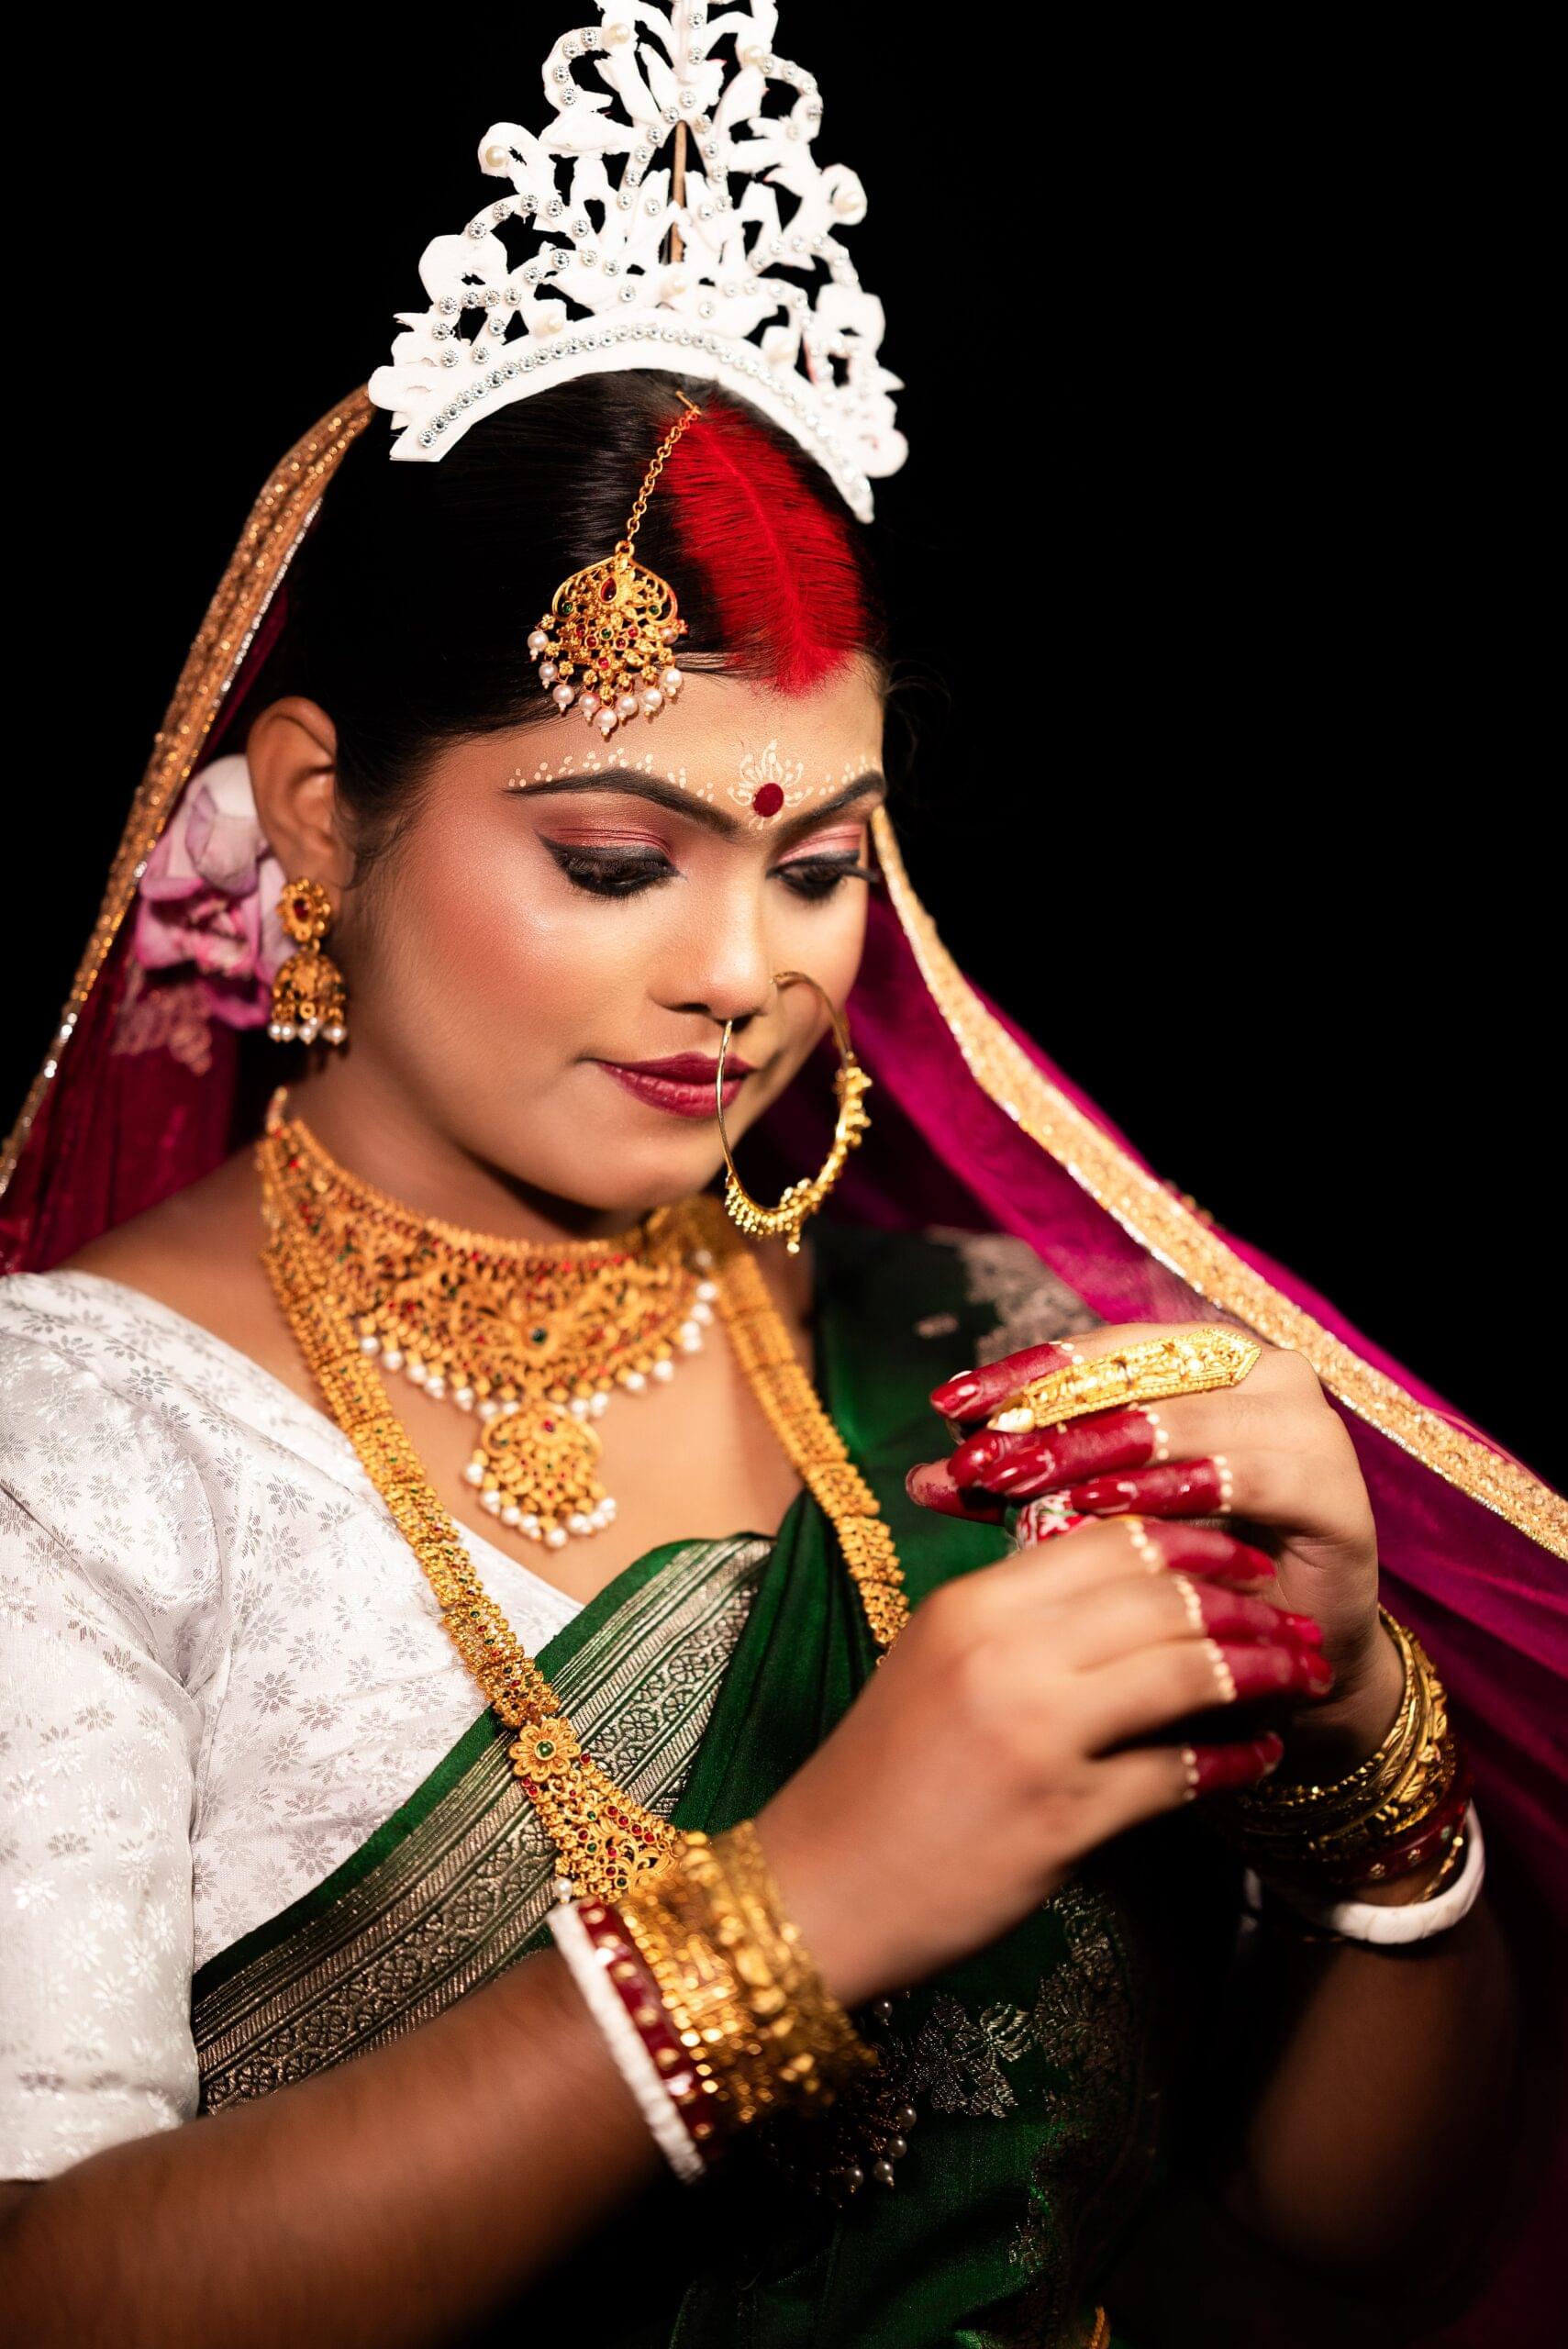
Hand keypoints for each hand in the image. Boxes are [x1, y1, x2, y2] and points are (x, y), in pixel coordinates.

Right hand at [753, 1513, 1325, 2007]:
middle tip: (1290, 1616)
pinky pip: (1177, 1773)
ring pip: (1184, 1672)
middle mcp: (1002, 1653)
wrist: (815, 1892)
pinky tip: (1257, 1756)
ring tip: (1298, 1674)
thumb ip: (1018, 1618)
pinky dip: (1232, 1760)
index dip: (1192, 1540)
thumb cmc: (878, 1779)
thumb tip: (1126, 1585)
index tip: (1242, 1554)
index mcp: (969, 1604)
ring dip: (1258, 1670)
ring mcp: (1034, 1735)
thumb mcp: (935, 1664)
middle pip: (1161, 1595)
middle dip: (1245, 1601)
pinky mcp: (1060, 1818)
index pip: (1109, 1539)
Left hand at [905, 1324, 1395, 1776]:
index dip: (1022, 1375)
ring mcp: (1306, 1426)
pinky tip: (1112, 1506)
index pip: (1101, 1351)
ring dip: (1102, 1446)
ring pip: (1191, 1415)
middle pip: (1140, 1374)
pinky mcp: (1337, 1491)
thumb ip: (1017, 1491)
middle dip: (1050, 1415)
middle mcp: (1260, 1374)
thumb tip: (918, 1476)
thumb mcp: (1081, 1524)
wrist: (1275, 1665)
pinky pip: (1252, 1474)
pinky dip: (1178, 1485)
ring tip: (1027, 1479)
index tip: (947, 1406)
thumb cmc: (1176, 1579)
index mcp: (1201, 1363)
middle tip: (978, 1456)